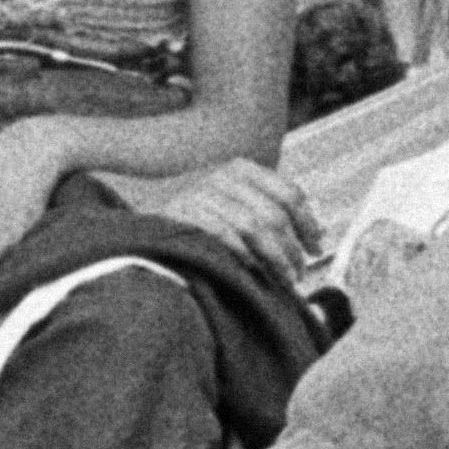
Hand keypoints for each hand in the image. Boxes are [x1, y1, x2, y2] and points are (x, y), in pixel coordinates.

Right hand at [112, 154, 315, 268]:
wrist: (131, 201)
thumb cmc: (185, 208)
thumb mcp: (224, 194)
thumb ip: (261, 206)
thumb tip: (312, 234)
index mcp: (239, 168)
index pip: (288, 193)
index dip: (308, 223)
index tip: (316, 246)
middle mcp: (223, 176)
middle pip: (274, 214)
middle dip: (292, 248)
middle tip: (299, 273)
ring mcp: (202, 193)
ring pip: (255, 228)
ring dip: (274, 258)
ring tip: (283, 280)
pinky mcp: (185, 213)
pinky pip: (226, 237)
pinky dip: (244, 257)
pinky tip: (252, 272)